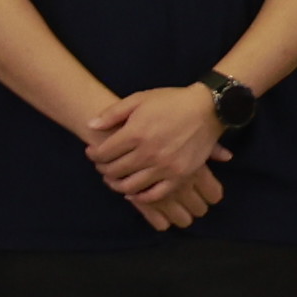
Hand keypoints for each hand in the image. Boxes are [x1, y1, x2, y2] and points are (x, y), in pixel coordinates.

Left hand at [84, 83, 224, 226]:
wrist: (206, 109)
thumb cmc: (170, 101)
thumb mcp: (139, 99)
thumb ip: (112, 114)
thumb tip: (90, 126)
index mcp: (136, 133)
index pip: (104, 153)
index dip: (94, 155)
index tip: (92, 153)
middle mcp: (149, 153)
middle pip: (115, 170)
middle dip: (103, 169)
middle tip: (101, 166)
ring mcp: (165, 167)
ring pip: (131, 186)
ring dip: (117, 185)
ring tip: (114, 179)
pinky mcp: (180, 176)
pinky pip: (155, 195)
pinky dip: (141, 197)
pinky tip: (134, 192)